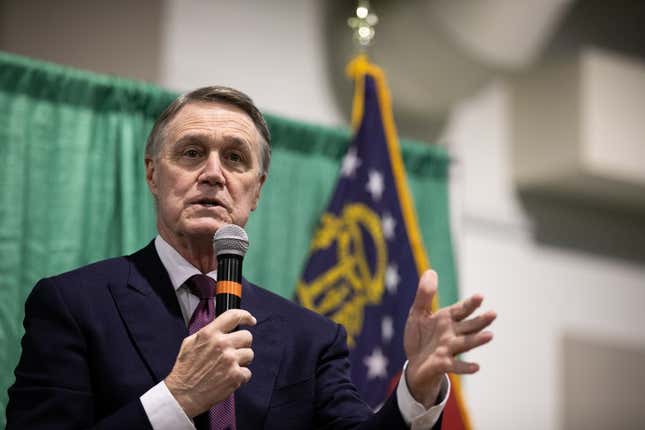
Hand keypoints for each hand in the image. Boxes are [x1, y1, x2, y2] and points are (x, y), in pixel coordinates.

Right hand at [165, 309, 255, 416]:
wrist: (183, 395)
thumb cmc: (185, 370)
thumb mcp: (190, 343)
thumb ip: (207, 332)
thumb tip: (221, 327)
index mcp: (210, 334)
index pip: (233, 316)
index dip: (245, 316)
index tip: (250, 320)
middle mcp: (222, 344)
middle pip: (247, 336)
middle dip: (242, 344)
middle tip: (234, 351)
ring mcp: (230, 360)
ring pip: (250, 354)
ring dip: (242, 360)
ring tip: (229, 366)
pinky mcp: (235, 376)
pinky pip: (248, 372)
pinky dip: (240, 376)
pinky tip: (228, 377)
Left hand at [403, 270, 495, 407]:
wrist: (415, 364)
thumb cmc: (420, 336)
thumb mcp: (418, 313)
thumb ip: (425, 295)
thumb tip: (431, 271)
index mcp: (447, 319)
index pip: (461, 310)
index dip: (470, 304)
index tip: (480, 296)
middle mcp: (452, 333)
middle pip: (469, 326)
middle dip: (480, 321)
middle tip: (494, 314)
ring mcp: (448, 349)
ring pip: (465, 343)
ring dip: (477, 340)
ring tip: (490, 336)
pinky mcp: (442, 363)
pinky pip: (455, 365)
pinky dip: (464, 367)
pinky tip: (476, 367)